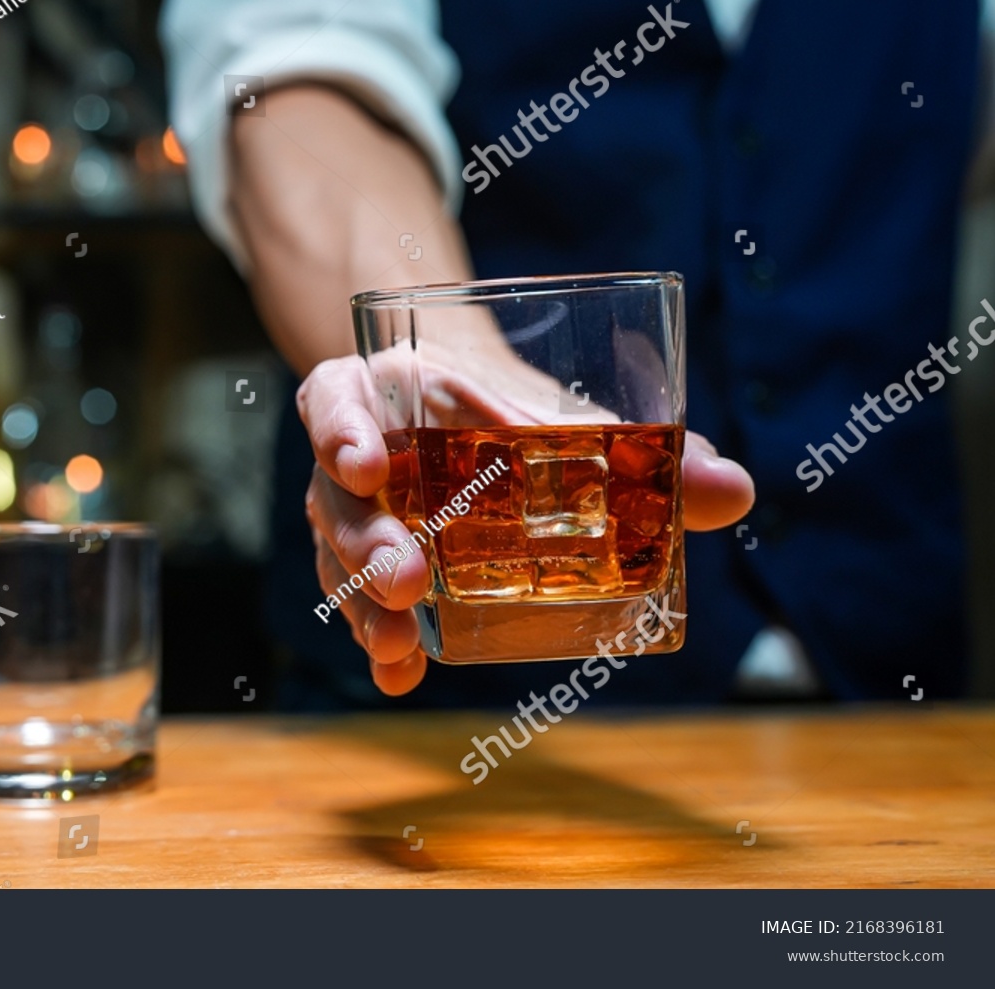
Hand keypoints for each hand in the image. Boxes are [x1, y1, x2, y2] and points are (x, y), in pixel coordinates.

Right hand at [299, 355, 755, 696]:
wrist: (475, 414)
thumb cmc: (513, 408)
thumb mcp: (564, 413)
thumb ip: (644, 450)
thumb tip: (734, 491)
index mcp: (380, 392)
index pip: (334, 402)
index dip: (341, 430)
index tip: (368, 464)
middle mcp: (352, 454)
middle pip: (334, 497)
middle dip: (365, 540)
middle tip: (407, 578)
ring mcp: (353, 514)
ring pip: (338, 557)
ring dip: (364, 602)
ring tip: (399, 639)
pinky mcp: (367, 567)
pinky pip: (360, 606)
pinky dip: (379, 644)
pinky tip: (400, 675)